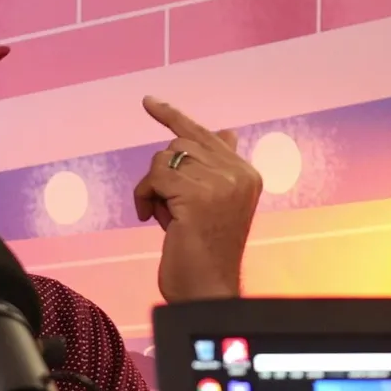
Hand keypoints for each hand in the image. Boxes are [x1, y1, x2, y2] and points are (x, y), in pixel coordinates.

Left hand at [132, 97, 262, 302]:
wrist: (206, 288)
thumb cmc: (201, 250)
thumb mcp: (211, 203)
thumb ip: (212, 169)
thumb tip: (224, 131)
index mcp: (246, 174)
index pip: (207, 134)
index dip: (173, 116)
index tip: (149, 102)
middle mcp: (239, 173)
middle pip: (179, 144)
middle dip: (161, 173)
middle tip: (161, 204)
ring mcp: (221, 181)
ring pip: (164, 158)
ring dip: (153, 188)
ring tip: (164, 217)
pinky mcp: (198, 194)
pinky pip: (154, 176)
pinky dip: (145, 196)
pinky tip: (153, 219)